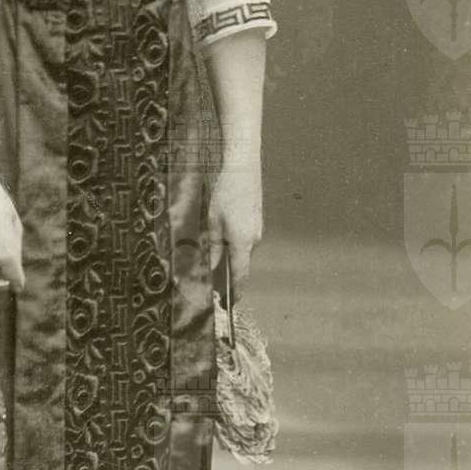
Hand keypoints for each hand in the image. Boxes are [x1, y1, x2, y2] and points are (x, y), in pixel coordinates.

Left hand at [208, 158, 262, 300]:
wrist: (242, 166)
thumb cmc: (225, 192)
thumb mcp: (212, 221)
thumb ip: (214, 246)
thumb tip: (214, 266)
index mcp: (242, 242)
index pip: (240, 275)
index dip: (235, 291)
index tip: (231, 303)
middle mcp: (254, 238)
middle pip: (240, 263)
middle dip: (229, 272)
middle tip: (213, 281)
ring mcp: (257, 228)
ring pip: (242, 249)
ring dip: (230, 254)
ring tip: (213, 253)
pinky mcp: (256, 219)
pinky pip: (245, 238)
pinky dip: (235, 242)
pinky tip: (223, 233)